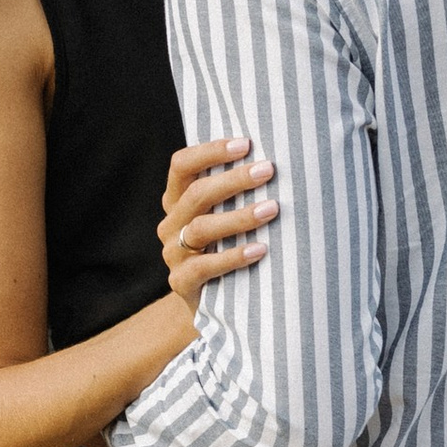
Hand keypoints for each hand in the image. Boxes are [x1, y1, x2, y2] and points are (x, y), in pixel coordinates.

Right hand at [159, 136, 277, 307]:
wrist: (214, 303)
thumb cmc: (228, 248)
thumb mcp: (225, 217)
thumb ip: (235, 194)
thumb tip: (276, 162)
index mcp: (177, 200)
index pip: (182, 165)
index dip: (211, 151)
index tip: (246, 143)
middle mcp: (171, 224)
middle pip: (196, 194)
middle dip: (234, 180)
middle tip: (268, 170)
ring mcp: (173, 253)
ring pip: (202, 228)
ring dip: (239, 216)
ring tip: (272, 209)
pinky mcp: (181, 281)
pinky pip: (205, 266)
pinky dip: (234, 256)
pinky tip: (260, 249)